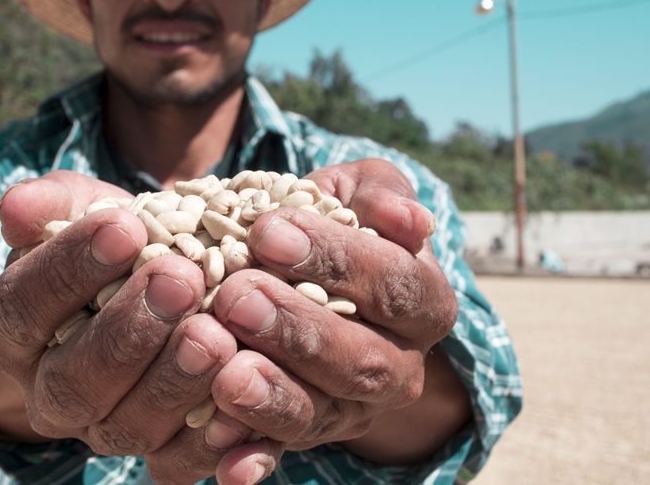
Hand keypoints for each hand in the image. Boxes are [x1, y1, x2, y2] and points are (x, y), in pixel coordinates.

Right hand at [0, 171, 276, 483]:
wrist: (159, 286)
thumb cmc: (116, 242)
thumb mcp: (83, 211)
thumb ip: (53, 205)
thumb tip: (17, 206)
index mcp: (15, 334)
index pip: (26, 306)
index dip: (69, 269)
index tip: (124, 226)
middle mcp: (50, 395)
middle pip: (72, 381)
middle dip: (128, 331)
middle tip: (180, 278)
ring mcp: (104, 431)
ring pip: (125, 428)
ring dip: (173, 382)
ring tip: (214, 331)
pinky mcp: (158, 456)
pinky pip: (175, 466)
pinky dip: (209, 443)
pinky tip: (239, 405)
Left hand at [208, 159, 467, 462]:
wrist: (301, 274)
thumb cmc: (328, 221)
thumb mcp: (354, 192)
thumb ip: (379, 193)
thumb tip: (410, 219)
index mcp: (422, 302)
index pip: (393, 284)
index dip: (336, 260)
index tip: (269, 232)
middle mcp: (398, 366)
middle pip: (362, 359)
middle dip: (298, 330)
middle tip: (236, 297)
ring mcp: (351, 409)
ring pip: (323, 413)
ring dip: (275, 397)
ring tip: (228, 374)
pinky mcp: (304, 436)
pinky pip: (281, 452)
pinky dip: (255, 459)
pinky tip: (228, 466)